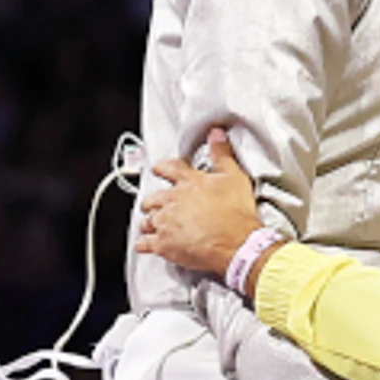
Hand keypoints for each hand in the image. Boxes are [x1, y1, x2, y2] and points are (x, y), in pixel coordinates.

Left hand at [132, 127, 270, 281]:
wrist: (236, 242)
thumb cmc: (235, 213)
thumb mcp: (233, 176)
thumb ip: (221, 154)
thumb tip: (216, 134)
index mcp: (188, 182)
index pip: (169, 169)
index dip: (161, 168)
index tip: (157, 169)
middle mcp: (172, 201)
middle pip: (152, 198)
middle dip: (152, 201)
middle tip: (154, 204)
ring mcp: (165, 222)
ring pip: (147, 221)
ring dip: (148, 222)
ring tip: (151, 224)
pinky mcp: (163, 244)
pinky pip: (145, 244)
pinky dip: (143, 244)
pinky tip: (143, 245)